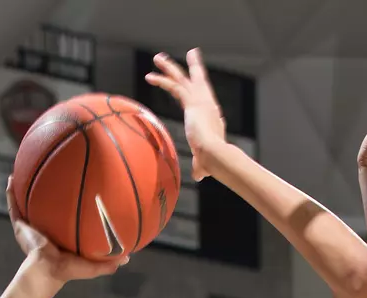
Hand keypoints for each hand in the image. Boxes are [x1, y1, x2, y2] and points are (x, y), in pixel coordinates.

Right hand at [2, 179, 127, 280]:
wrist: (46, 271)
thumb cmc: (68, 271)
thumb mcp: (92, 265)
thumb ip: (110, 262)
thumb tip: (128, 257)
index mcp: (59, 237)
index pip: (63, 218)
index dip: (66, 205)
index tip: (73, 189)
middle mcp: (44, 229)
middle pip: (44, 206)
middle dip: (46, 192)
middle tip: (51, 173)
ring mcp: (30, 227)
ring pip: (26, 203)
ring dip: (25, 187)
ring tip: (26, 168)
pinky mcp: (20, 225)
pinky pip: (14, 206)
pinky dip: (11, 193)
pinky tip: (11, 178)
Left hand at [144, 49, 223, 179]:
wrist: (217, 155)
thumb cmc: (214, 161)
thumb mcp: (206, 162)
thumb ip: (201, 166)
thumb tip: (199, 176)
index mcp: (213, 117)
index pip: (203, 101)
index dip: (196, 93)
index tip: (190, 86)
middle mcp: (209, 105)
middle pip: (199, 81)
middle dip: (194, 67)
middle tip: (192, 54)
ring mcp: (201, 101)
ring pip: (184, 78)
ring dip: (170, 67)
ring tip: (158, 58)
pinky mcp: (192, 101)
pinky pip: (174, 86)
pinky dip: (161, 80)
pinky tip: (149, 77)